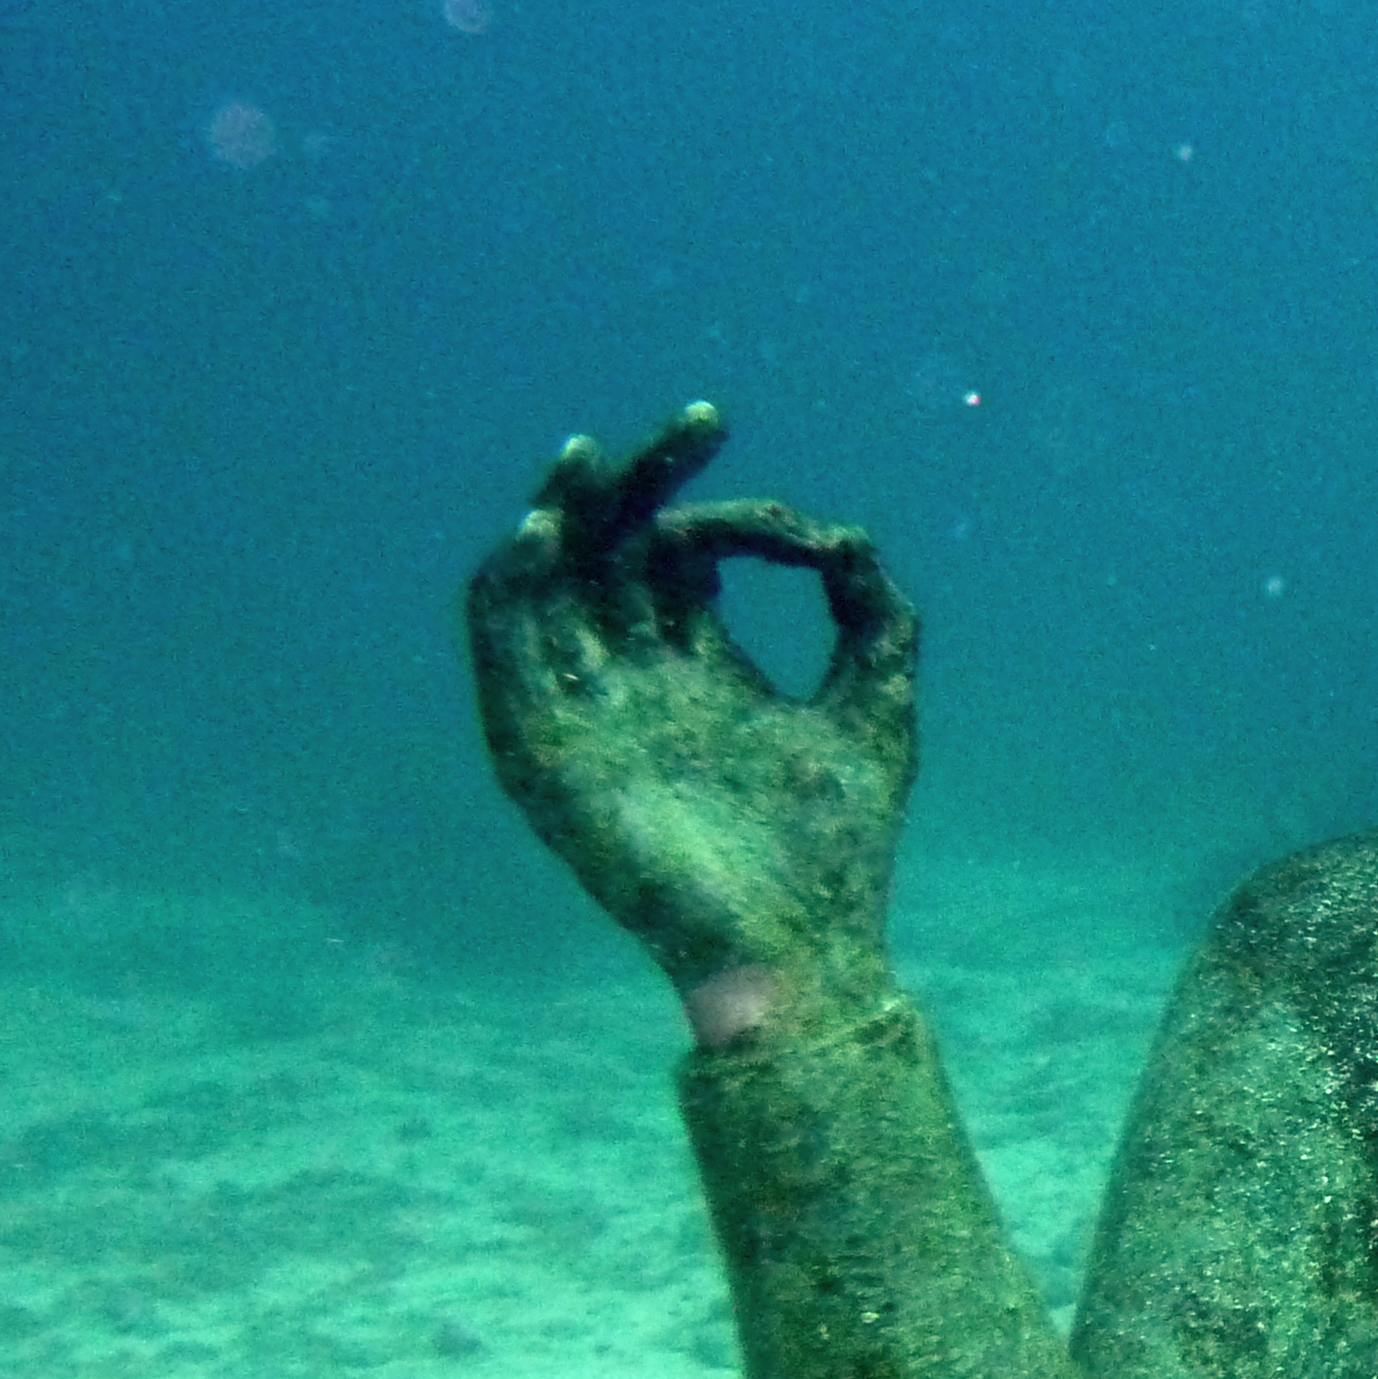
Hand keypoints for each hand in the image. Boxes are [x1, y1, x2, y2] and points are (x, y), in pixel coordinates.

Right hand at [466, 404, 918, 1033]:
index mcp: (703, 672)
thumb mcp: (874, 707)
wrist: (802, 949)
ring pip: (543, 590)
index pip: (675, 556)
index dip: (710, 506)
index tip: (779, 511)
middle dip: (637, 483)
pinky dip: (510, 589)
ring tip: (588, 458)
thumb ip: (871, 615)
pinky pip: (503, 657)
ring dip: (557, 517)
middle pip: (609, 553)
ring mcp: (586, 715)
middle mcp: (636, 683)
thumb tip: (840, 534)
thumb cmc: (841, 848)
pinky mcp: (543, 754)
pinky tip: (545, 535)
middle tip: (695, 429)